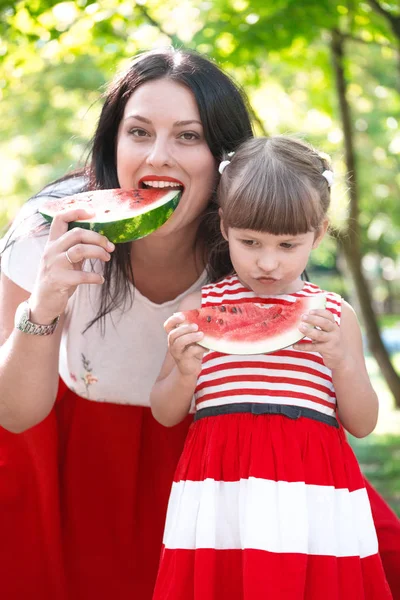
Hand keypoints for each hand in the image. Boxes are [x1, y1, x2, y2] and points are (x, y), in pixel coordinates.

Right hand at [29, 207, 114, 322]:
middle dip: (98, 238)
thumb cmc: (58, 279)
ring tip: (107, 258)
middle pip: (77, 233)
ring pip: (80, 250)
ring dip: (98, 253)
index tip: (93, 213)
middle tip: (110, 246)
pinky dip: (95, 277)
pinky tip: (100, 280)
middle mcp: (51, 250)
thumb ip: (76, 249)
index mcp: (53, 243)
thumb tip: (100, 241)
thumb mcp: (65, 260)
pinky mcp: (58, 280)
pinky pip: (81, 275)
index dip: (76, 212)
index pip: (59, 219)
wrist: (43, 303)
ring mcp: (54, 265)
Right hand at [164, 313, 205, 376]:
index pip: (167, 326)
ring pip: (179, 343)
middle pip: (173, 334)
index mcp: (174, 336)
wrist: (191, 368)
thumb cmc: (192, 351)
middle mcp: (172, 344)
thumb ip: (196, 331)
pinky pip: (190, 352)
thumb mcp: (193, 339)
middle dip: (184, 328)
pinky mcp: (183, 360)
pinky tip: (206, 348)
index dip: (173, 320)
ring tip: (201, 335)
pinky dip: (199, 348)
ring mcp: (177, 352)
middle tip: (196, 326)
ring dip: (191, 337)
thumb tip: (207, 319)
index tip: (183, 316)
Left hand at [293, 309, 348, 369]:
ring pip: (320, 335)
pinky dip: (303, 346)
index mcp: (333, 325)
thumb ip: (317, 325)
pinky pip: (314, 348)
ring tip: (300, 327)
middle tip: (303, 316)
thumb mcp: (326, 332)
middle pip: (324, 323)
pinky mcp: (327, 350)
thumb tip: (300, 318)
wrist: (340, 358)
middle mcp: (334, 331)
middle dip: (313, 319)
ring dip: (309, 331)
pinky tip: (294, 345)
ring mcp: (332, 341)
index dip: (319, 312)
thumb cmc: (329, 342)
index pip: (328, 315)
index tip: (309, 311)